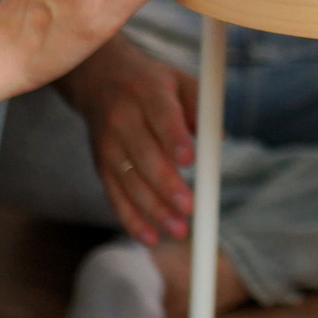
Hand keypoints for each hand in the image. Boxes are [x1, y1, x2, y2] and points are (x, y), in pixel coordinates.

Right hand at [60, 36, 197, 243]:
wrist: (98, 79)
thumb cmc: (151, 83)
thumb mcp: (179, 80)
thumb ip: (201, 106)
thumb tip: (219, 138)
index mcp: (146, 93)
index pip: (160, 115)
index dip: (173, 138)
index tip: (190, 160)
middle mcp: (122, 119)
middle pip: (143, 156)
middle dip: (165, 184)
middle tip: (188, 207)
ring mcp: (108, 145)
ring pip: (128, 182)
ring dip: (152, 209)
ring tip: (178, 230)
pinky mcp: (101, 166)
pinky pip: (114, 196)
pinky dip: (131, 219)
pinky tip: (151, 237)